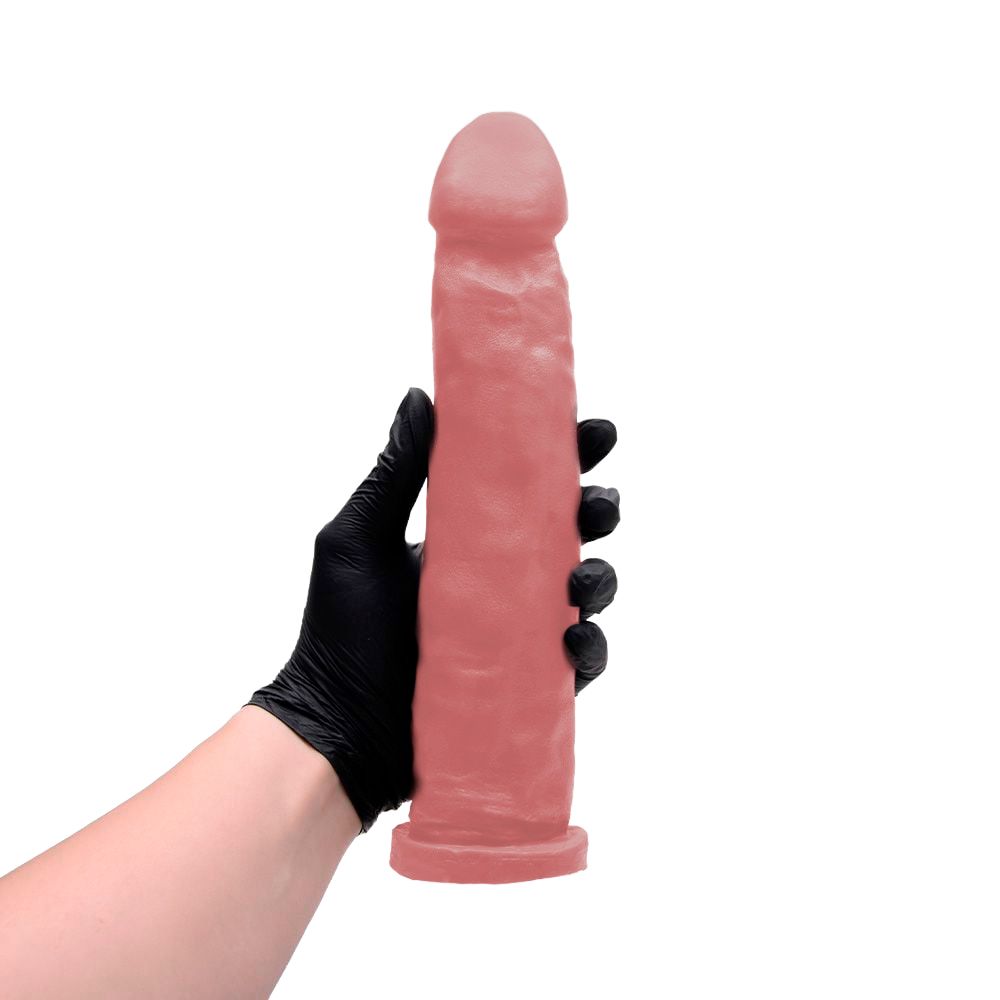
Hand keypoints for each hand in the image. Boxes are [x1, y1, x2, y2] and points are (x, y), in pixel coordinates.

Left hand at [249, 389, 620, 830]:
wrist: (336, 727)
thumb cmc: (340, 632)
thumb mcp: (360, 540)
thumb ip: (394, 472)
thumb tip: (419, 396)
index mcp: (470, 539)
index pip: (528, 488)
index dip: (567, 457)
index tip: (593, 430)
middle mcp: (502, 580)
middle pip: (572, 534)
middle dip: (597, 509)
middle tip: (598, 501)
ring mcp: (519, 632)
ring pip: (586, 593)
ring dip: (601, 577)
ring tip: (581, 578)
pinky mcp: (528, 683)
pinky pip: (580, 662)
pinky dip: (590, 649)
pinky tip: (575, 637)